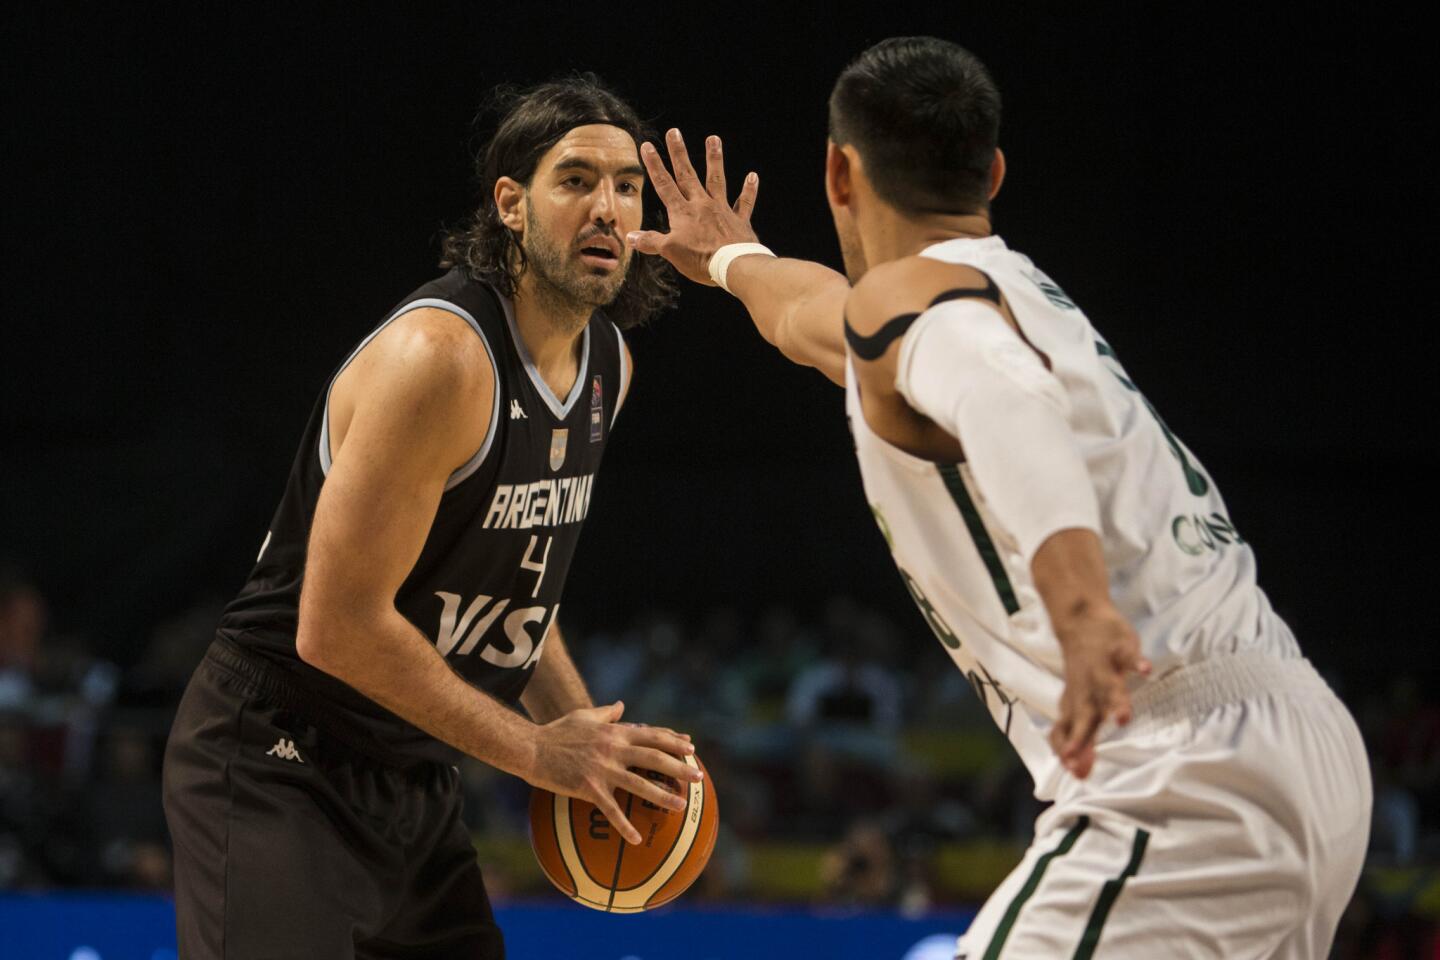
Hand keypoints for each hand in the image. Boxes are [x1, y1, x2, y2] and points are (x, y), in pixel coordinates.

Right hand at [526, 701, 701, 844]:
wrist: (532, 748)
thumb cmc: (557, 731)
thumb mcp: (584, 716)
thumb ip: (606, 712)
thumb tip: (621, 706)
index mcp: (615, 732)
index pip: (652, 735)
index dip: (673, 740)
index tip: (691, 747)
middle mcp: (614, 749)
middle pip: (655, 758)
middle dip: (680, 767)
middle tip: (698, 777)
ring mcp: (603, 769)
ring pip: (641, 784)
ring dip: (663, 796)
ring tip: (682, 805)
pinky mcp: (589, 788)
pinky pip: (612, 810)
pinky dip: (625, 825)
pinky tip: (637, 839)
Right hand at [627, 128, 760, 284]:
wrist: (733, 266)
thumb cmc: (700, 260)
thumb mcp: (670, 252)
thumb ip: (651, 241)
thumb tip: (630, 236)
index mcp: (682, 212)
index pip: (664, 184)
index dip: (654, 165)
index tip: (648, 146)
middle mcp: (702, 204)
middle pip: (687, 175)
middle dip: (679, 153)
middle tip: (674, 131)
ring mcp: (722, 210)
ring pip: (717, 180)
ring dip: (714, 159)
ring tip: (713, 138)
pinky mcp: (739, 221)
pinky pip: (744, 202)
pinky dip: (749, 190)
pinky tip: (752, 176)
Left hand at [1049, 610, 1151, 778]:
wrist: (1080, 622)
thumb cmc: (1084, 673)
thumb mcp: (1077, 705)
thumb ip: (1080, 738)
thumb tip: (1079, 774)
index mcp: (1077, 705)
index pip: (1068, 731)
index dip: (1069, 750)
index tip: (1076, 773)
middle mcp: (1087, 690)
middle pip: (1085, 715)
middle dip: (1082, 737)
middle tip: (1078, 759)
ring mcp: (1103, 668)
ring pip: (1109, 687)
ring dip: (1116, 702)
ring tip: (1123, 718)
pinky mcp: (1120, 649)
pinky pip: (1129, 656)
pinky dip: (1137, 663)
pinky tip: (1146, 671)